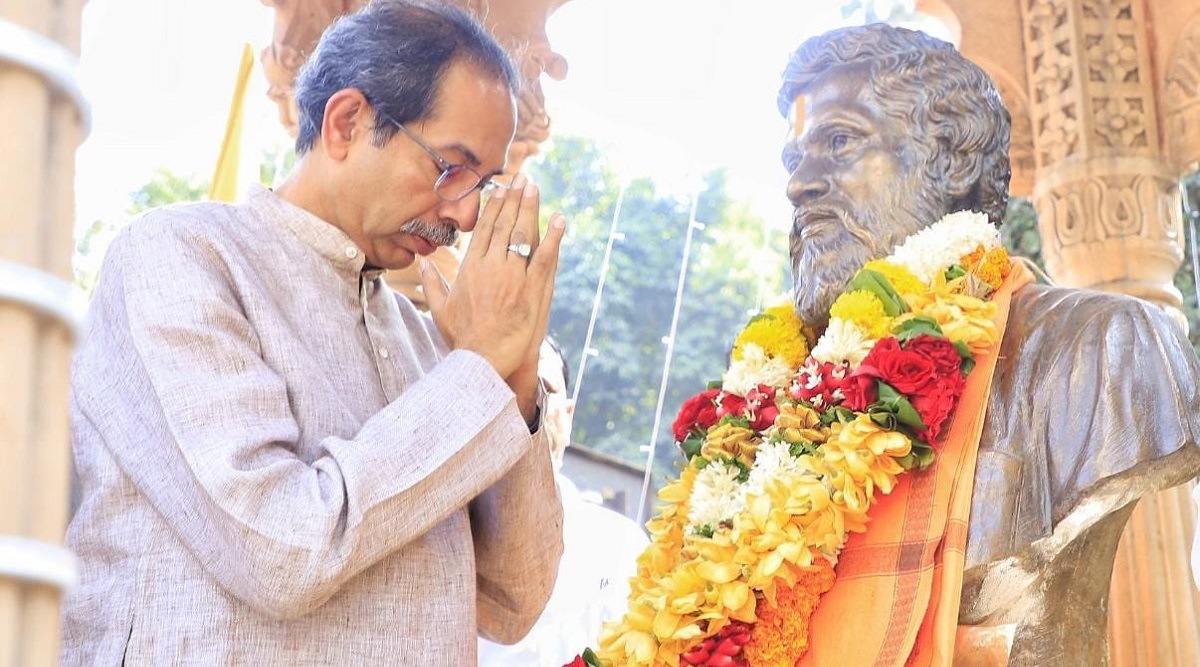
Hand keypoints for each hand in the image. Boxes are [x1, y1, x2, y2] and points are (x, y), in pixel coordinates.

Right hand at [421, 174, 565, 385]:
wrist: (481, 360)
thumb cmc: (462, 338)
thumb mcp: (440, 309)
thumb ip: (432, 282)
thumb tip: (423, 262)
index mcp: (470, 267)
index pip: (484, 228)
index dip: (494, 206)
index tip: (501, 188)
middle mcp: (491, 266)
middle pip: (504, 225)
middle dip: (513, 198)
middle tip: (522, 178)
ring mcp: (512, 276)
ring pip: (522, 235)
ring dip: (530, 209)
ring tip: (534, 187)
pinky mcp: (531, 290)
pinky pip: (544, 258)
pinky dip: (554, 237)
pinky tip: (560, 219)